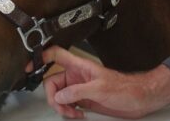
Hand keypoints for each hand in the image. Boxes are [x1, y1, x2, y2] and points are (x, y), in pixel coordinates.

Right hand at [27, 47, 169, 118]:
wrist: (139, 99)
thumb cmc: (125, 88)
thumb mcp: (99, 89)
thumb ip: (77, 91)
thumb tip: (59, 96)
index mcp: (79, 66)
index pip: (55, 54)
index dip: (41, 56)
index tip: (30, 66)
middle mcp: (76, 75)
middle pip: (52, 81)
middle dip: (53, 96)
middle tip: (61, 106)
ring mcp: (79, 87)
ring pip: (59, 95)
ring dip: (62, 106)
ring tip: (72, 113)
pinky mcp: (83, 99)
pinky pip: (67, 104)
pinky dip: (69, 111)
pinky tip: (77, 114)